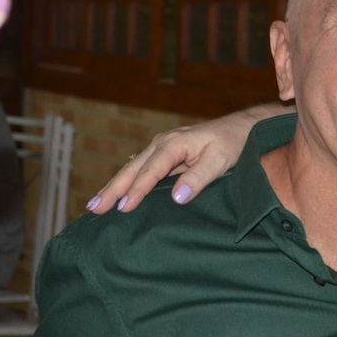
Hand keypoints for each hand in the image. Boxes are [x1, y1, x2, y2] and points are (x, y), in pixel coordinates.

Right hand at [88, 103, 286, 213]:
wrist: (242, 127)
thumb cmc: (234, 143)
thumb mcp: (221, 160)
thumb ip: (200, 177)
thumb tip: (177, 197)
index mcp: (174, 144)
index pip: (151, 171)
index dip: (136, 191)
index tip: (123, 209)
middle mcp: (163, 143)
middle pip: (133, 169)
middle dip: (113, 190)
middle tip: (94, 209)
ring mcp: (163, 148)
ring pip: (133, 169)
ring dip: (115, 187)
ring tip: (96, 205)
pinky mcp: (167, 154)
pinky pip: (142, 169)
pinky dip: (128, 182)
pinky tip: (117, 193)